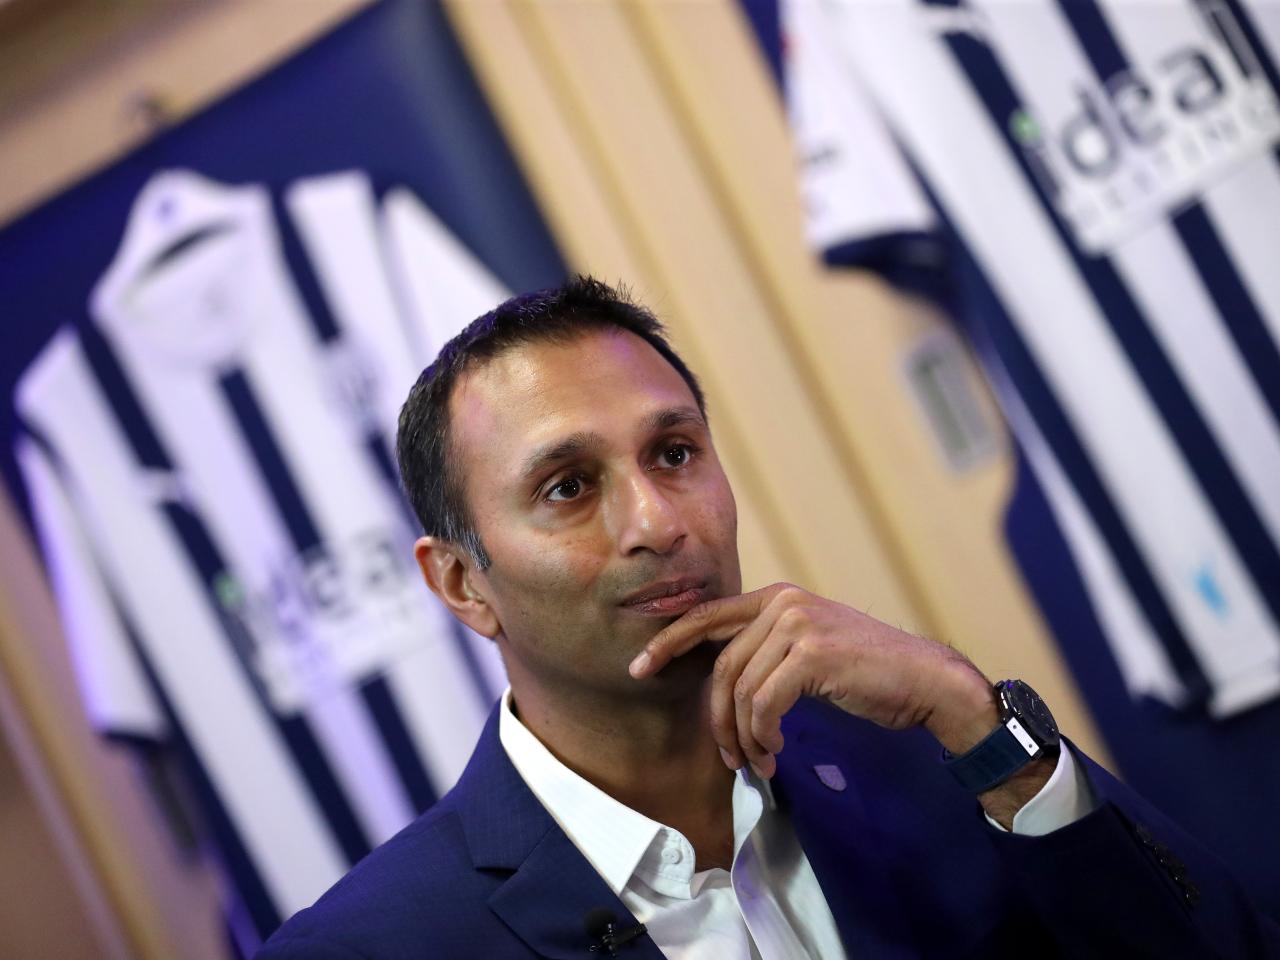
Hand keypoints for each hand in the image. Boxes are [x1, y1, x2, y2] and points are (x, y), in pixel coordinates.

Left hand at [628, 583, 998, 777]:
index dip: (668, 642)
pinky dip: (763, 735)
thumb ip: (767, 649)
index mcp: (777, 597)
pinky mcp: (812, 653)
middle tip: (727, 756)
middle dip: (716, 718)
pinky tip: (774, 752)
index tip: (640, 668)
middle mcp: (783, 603)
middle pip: (721, 667)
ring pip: (741, 691)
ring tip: (758, 762)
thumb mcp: (808, 649)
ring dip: (745, 737)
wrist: (924, 680)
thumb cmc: (866, 673)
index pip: (706, 616)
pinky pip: (764, 704)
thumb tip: (721, 681)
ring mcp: (798, 624)